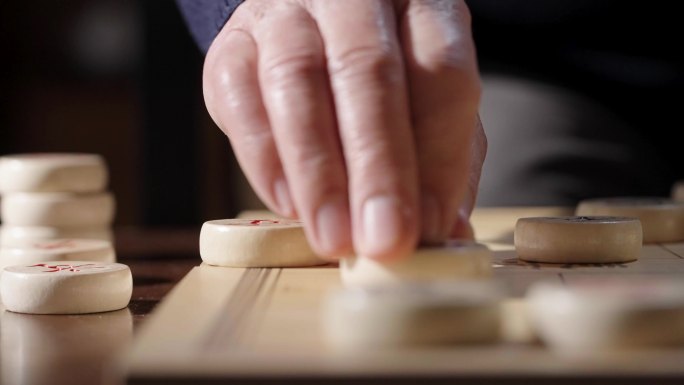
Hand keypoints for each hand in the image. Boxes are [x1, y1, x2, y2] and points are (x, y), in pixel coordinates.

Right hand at [203, 0, 484, 259]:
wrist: (309, 24)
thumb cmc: (383, 75)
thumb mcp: (427, 104)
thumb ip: (443, 160)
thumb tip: (443, 233)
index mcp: (421, 3)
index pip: (441, 70)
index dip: (438, 154)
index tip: (430, 226)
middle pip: (368, 71)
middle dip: (377, 166)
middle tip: (383, 242)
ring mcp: (285, 14)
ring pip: (297, 80)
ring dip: (318, 172)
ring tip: (334, 238)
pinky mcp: (232, 44)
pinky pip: (239, 96)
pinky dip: (264, 157)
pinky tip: (289, 204)